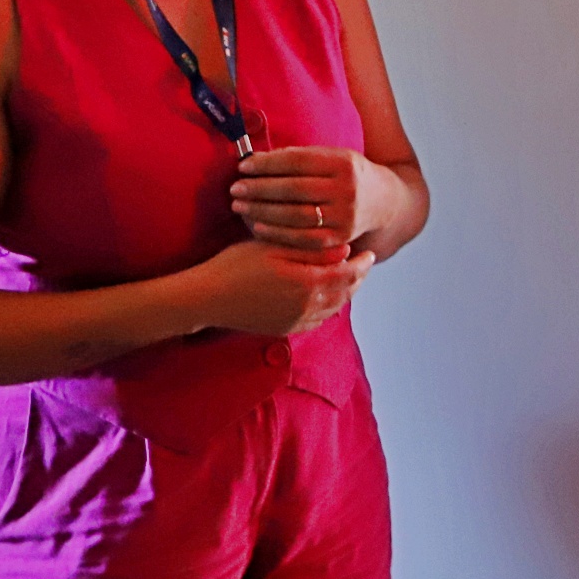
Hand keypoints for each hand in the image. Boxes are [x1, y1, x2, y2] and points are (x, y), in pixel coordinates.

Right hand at [192, 239, 372, 336]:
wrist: (207, 299)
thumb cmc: (236, 265)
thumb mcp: (273, 248)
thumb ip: (311, 250)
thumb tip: (344, 250)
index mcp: (308, 284)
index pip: (349, 274)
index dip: (363, 263)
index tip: (370, 253)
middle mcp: (307, 308)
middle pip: (345, 293)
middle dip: (357, 278)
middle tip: (363, 265)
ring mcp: (296, 322)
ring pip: (333, 308)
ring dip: (344, 294)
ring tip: (346, 278)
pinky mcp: (285, 330)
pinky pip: (316, 321)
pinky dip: (327, 308)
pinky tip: (323, 297)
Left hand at [231, 145, 373, 259]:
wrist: (384, 203)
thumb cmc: (347, 176)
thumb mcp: (331, 157)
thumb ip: (298, 158)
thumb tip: (255, 158)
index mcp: (343, 163)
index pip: (297, 162)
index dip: (267, 164)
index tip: (243, 167)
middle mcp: (347, 190)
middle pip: (294, 189)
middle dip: (259, 189)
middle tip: (235, 189)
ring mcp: (345, 217)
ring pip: (296, 215)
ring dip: (262, 211)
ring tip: (240, 206)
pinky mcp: (340, 239)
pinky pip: (303, 238)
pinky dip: (277, 233)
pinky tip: (257, 226)